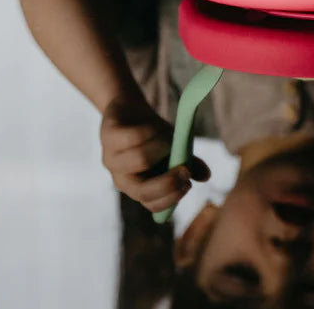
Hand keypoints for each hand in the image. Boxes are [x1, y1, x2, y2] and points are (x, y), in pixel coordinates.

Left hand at [100, 95, 210, 211]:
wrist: (131, 108)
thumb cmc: (155, 136)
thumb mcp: (175, 151)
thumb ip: (189, 164)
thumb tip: (205, 176)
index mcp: (139, 187)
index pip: (153, 205)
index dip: (171, 198)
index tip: (188, 183)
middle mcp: (122, 179)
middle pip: (142, 190)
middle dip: (167, 182)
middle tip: (185, 168)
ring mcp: (111, 159)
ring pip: (141, 159)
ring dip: (161, 147)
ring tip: (167, 138)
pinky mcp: (107, 137)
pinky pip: (133, 137)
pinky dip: (150, 131)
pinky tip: (154, 127)